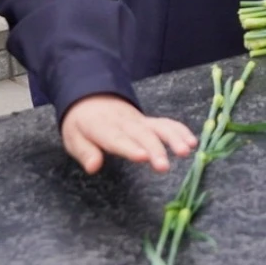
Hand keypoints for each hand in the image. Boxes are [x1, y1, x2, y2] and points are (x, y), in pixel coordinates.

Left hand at [60, 94, 197, 174]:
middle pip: (142, 135)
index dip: (130, 147)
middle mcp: (125, 122)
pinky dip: (180, 130)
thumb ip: (85, 152)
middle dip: (155, 149)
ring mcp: (139, 120)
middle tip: (164, 166)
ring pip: (159, 127)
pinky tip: (192, 142)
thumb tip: (93, 167)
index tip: (143, 156)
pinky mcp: (148, 121)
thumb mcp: (73, 138)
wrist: (91, 97)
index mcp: (102, 126)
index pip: (117, 138)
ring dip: (173, 138)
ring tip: (186, 151)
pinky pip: (166, 123)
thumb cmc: (82, 124)